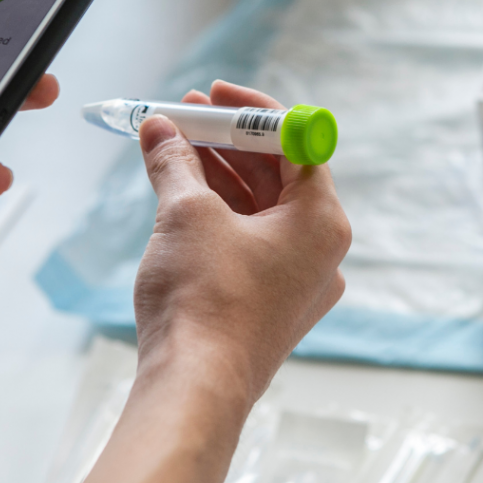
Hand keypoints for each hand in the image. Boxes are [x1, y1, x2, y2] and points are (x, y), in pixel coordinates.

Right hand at [76, 80, 350, 482]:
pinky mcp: (268, 301)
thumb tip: (160, 130)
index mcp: (322, 221)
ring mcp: (296, 279)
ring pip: (259, 208)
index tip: (215, 94)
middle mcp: (320, 250)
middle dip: (227, 141)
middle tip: (183, 115)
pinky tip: (179, 191)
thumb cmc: (204, 302)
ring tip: (170, 145)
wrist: (194, 388)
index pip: (297, 141)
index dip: (252, 111)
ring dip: (216, 174)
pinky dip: (218, 213)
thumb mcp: (186, 214)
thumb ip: (175, 162)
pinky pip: (249, 240)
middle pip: (277, 173)